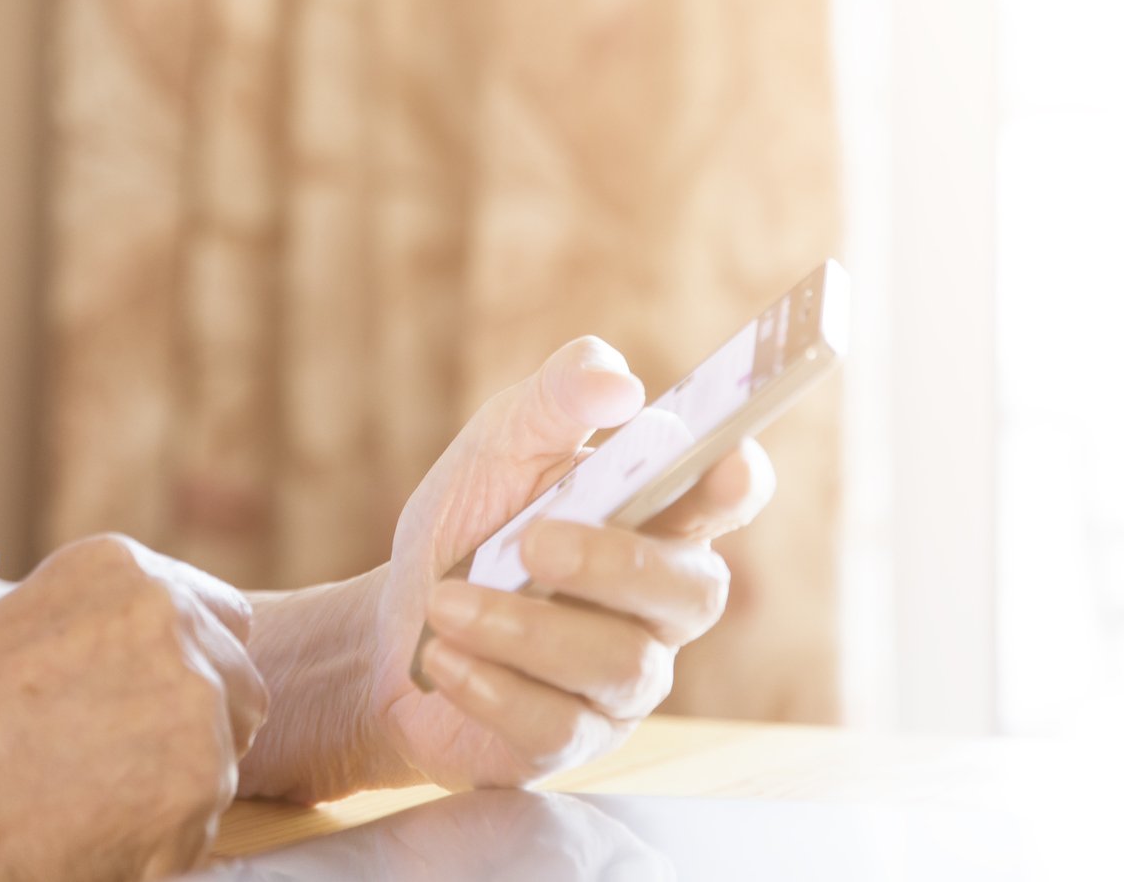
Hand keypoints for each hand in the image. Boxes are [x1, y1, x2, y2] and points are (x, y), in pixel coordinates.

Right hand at [0, 534, 268, 881]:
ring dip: (174, 790)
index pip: (221, 619)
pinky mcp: (202, 783)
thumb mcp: (19, 623)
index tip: (149, 705)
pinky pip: (202, 825)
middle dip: (198, 729)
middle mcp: (178, 624)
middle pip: (240, 687)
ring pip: (223, 762)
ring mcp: (198, 701)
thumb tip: (141, 676)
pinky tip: (86, 835)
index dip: (189, 670)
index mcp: (128, 573)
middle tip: (119, 767)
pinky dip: (159, 842)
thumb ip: (103, 634)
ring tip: (83, 802)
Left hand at [368, 338, 774, 788]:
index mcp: (651, 518)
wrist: (386, 630)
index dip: (738, 484)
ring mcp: (622, 680)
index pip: (726, 498)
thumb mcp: (495, 449)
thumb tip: (616, 381)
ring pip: (620, 663)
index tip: (724, 462)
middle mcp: (655, 605)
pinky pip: (560, 725)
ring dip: (525, 627)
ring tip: (447, 603)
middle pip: (694, 590)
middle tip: (532, 542)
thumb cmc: (464, 530)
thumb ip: (553, 402)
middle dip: (614, 564)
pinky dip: (493, 685)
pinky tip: (445, 658)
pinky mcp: (574, 741)